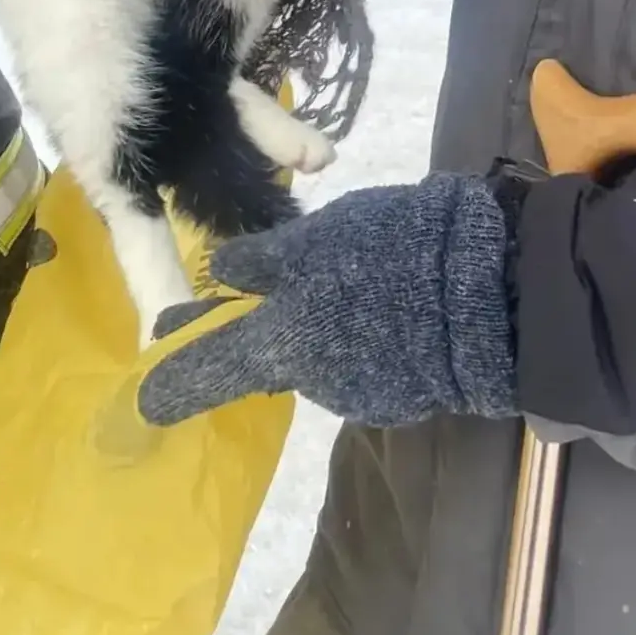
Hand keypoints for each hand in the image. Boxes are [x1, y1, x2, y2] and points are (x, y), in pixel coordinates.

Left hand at [138, 175, 518, 427]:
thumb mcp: (317, 238)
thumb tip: (219, 273)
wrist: (492, 292)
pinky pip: (365, 363)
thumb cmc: (392, 252)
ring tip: (359, 278)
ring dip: (324, 329)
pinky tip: (392, 303)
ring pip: (321, 358)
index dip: (170, 384)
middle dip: (269, 330)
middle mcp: (310, 383)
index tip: (143, 396)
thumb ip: (263, 261)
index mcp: (279, 346)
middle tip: (287, 285)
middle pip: (270, 361)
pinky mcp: (404, 393)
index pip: (203, 377)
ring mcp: (360, 394)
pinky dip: (365, 339)